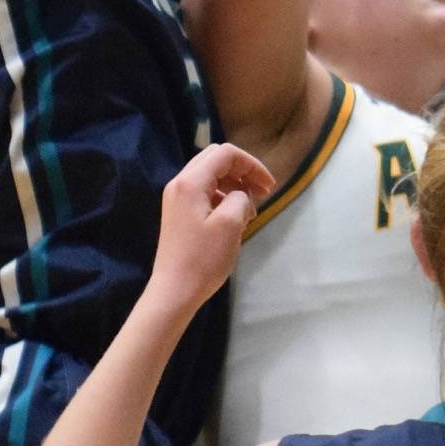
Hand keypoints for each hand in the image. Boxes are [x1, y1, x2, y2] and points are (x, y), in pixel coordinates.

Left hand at [148, 144, 274, 312]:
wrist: (174, 291)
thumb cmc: (203, 259)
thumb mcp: (230, 224)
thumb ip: (240, 198)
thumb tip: (240, 196)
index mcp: (190, 182)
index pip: (226, 154)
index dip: (252, 165)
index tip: (270, 187)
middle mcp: (180, 184)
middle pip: (216, 160)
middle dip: (243, 172)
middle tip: (262, 193)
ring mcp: (177, 199)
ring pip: (211, 177)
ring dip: (234, 186)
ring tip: (250, 211)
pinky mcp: (179, 214)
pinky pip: (205, 193)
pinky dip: (223, 198)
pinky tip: (234, 218)